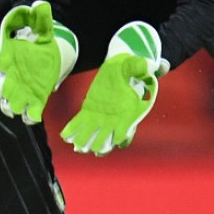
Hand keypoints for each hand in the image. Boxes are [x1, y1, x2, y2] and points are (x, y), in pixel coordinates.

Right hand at [0, 1, 76, 123]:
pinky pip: (27, 112)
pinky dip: (29, 116)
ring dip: (9, 106)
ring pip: (6, 102)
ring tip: (15, 109)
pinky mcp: (34, 99)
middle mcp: (10, 75)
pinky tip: (33, 115)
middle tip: (6, 90)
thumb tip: (39, 4)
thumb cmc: (40, 40)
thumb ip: (40, 16)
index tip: (2, 64)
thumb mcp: (42, 26)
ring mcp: (20, 89)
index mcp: (9, 56)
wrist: (51, 53)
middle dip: (0, 89)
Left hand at [61, 22, 165, 155]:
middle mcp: (114, 119)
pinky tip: (64, 136)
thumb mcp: (133, 66)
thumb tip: (149, 67)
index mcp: (127, 112)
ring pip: (93, 134)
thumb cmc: (127, 68)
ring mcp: (101, 116)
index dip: (121, 137)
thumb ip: (139, 68)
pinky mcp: (89, 110)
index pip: (126, 130)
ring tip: (78, 147)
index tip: (116, 141)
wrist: (118, 67)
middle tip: (90, 148)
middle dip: (99, 144)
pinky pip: (79, 123)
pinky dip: (72, 130)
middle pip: (107, 138)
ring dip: (85, 141)